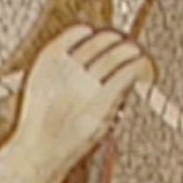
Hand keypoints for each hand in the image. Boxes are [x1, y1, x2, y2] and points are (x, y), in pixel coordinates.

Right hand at [17, 25, 151, 158]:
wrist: (39, 150)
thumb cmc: (43, 123)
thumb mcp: (40, 86)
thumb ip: (61, 69)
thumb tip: (93, 58)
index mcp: (49, 59)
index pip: (78, 32)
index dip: (94, 34)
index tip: (101, 37)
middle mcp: (67, 67)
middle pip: (101, 41)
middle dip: (116, 41)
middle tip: (126, 46)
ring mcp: (84, 83)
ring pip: (117, 55)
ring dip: (132, 52)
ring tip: (139, 55)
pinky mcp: (102, 101)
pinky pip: (126, 75)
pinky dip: (137, 68)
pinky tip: (143, 71)